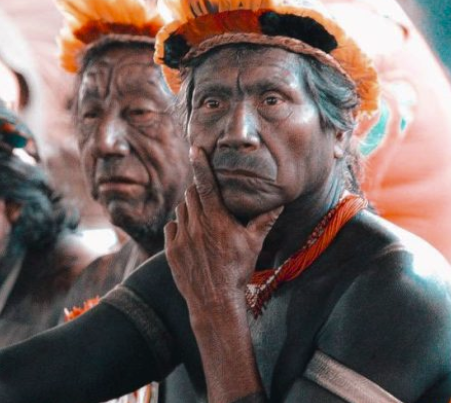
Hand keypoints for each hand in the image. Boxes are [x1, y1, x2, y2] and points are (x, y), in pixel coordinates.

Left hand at [165, 147, 280, 312]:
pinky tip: (190, 235)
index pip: (206, 184)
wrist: (215, 300)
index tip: (196, 149)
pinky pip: (170, 226)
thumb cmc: (237, 271)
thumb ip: (264, 220)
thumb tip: (280, 203)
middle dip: (198, 191)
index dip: (201, 164)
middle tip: (208, 199)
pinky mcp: (170, 249)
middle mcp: (196, 224)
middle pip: (191, 194)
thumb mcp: (254, 244)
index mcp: (217, 219)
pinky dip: (179, 226)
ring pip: (181, 209)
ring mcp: (181, 237)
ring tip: (202, 221)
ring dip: (189, 209)